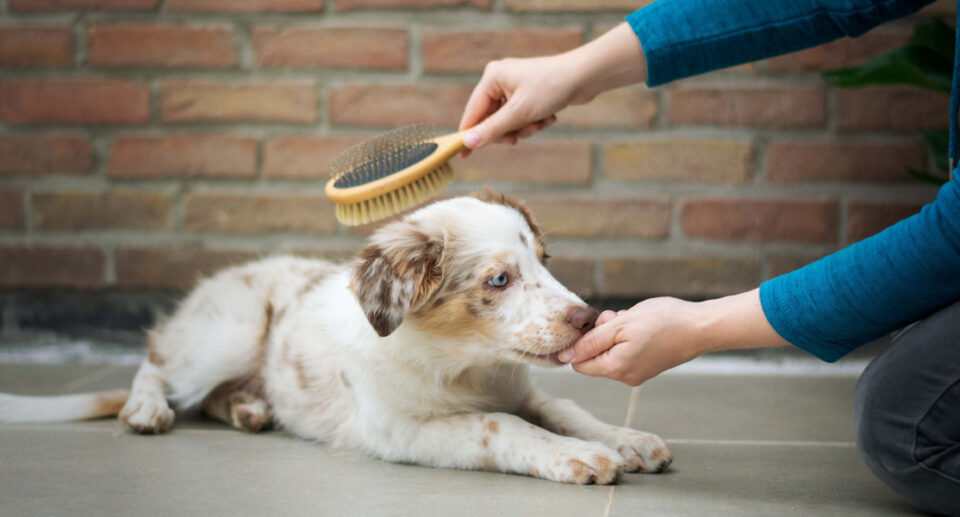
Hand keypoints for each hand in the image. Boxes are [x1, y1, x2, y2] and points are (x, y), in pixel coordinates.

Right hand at [458, 55, 570, 155]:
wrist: (585, 76)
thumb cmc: (551, 88)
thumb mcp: (519, 113)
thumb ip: (492, 129)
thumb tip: (468, 143)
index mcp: (492, 77)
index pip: (473, 112)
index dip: (469, 135)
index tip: (462, 156)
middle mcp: (500, 79)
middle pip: (491, 119)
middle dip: (509, 131)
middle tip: (517, 139)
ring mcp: (514, 86)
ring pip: (509, 121)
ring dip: (525, 128)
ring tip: (541, 123)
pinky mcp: (528, 93)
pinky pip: (522, 116)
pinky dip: (533, 122)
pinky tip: (549, 117)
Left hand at [558, 289, 788, 385]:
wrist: (701, 326)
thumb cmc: (663, 322)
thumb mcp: (620, 325)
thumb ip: (590, 341)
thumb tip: (564, 356)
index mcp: (615, 369)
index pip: (579, 363)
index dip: (580, 341)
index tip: (596, 323)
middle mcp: (625, 377)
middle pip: (594, 356)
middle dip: (600, 333)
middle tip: (617, 318)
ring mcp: (637, 372)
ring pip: (610, 350)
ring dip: (614, 332)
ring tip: (632, 319)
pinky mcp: (647, 365)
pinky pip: (625, 350)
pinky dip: (627, 335)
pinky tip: (641, 324)